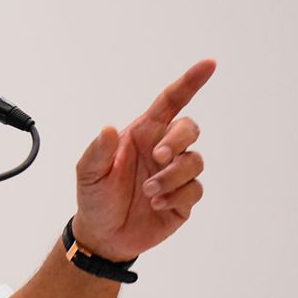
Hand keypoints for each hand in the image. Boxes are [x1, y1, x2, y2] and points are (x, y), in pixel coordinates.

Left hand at [72, 59, 215, 261]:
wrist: (103, 233)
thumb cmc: (95, 196)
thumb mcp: (87, 173)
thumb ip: (97, 151)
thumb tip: (108, 128)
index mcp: (142, 134)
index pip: (171, 102)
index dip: (190, 82)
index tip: (209, 64)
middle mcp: (163, 149)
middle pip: (189, 129)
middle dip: (179, 139)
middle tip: (158, 156)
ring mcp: (176, 174)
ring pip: (195, 162)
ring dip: (173, 175)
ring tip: (148, 191)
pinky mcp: (184, 198)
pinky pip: (195, 190)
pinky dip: (176, 195)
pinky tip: (156, 203)